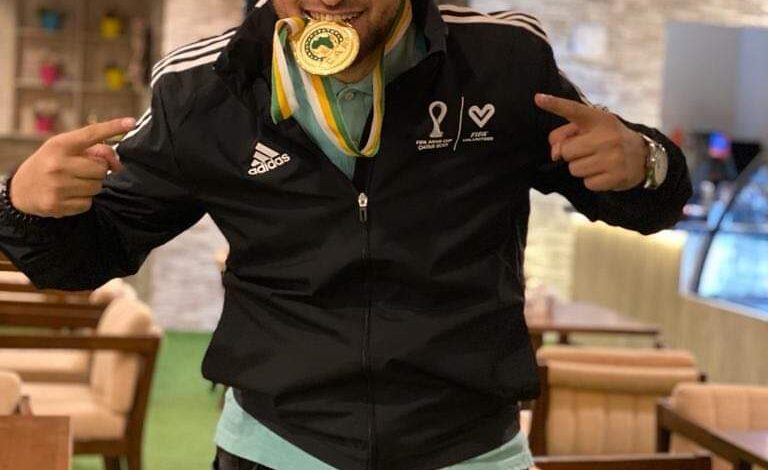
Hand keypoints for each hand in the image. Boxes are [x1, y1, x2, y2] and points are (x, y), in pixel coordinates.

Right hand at [10, 118, 135, 217]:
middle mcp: (57, 164)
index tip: (131, 122)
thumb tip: (117, 163)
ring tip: (73, 182)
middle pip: (101, 168)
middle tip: (82, 170)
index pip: (91, 134)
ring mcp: (57, 186)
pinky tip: (68, 194)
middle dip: (98, 170)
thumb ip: (92, 149)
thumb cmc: (50, 164)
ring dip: (91, 185)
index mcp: (60, 145)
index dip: (113, 127)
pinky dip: (83, 200)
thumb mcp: (64, 149)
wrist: (22, 189)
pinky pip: (88, 203)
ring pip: (97, 186)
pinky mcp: (58, 205)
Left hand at [535, 93, 647, 191]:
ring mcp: (613, 157)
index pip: (573, 110)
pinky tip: (605, 172)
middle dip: (571, 154)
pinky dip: (592, 181)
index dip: (555, 104)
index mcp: (598, 119)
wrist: (643, 155)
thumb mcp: (590, 129)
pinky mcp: (616, 176)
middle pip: (566, 151)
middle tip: (588, 151)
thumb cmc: (607, 139)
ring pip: (574, 169)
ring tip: (597, 161)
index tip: (538, 98)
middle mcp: (606, 135)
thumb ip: (565, 134)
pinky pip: (587, 183)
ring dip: (581, 168)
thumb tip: (554, 153)